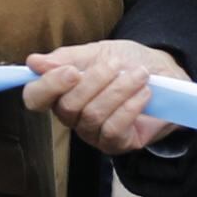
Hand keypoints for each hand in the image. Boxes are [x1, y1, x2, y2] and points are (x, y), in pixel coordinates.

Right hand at [21, 38, 190, 154]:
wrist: (163, 74)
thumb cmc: (126, 63)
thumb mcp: (96, 52)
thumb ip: (65, 58)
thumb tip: (33, 62)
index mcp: (61, 92)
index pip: (36, 98)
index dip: (48, 86)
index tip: (71, 71)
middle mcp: (72, 116)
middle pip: (67, 106)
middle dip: (95, 81)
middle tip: (117, 65)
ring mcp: (93, 133)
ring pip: (93, 116)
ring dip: (119, 90)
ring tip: (139, 75)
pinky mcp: (116, 144)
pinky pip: (113, 129)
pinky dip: (130, 107)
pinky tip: (144, 93)